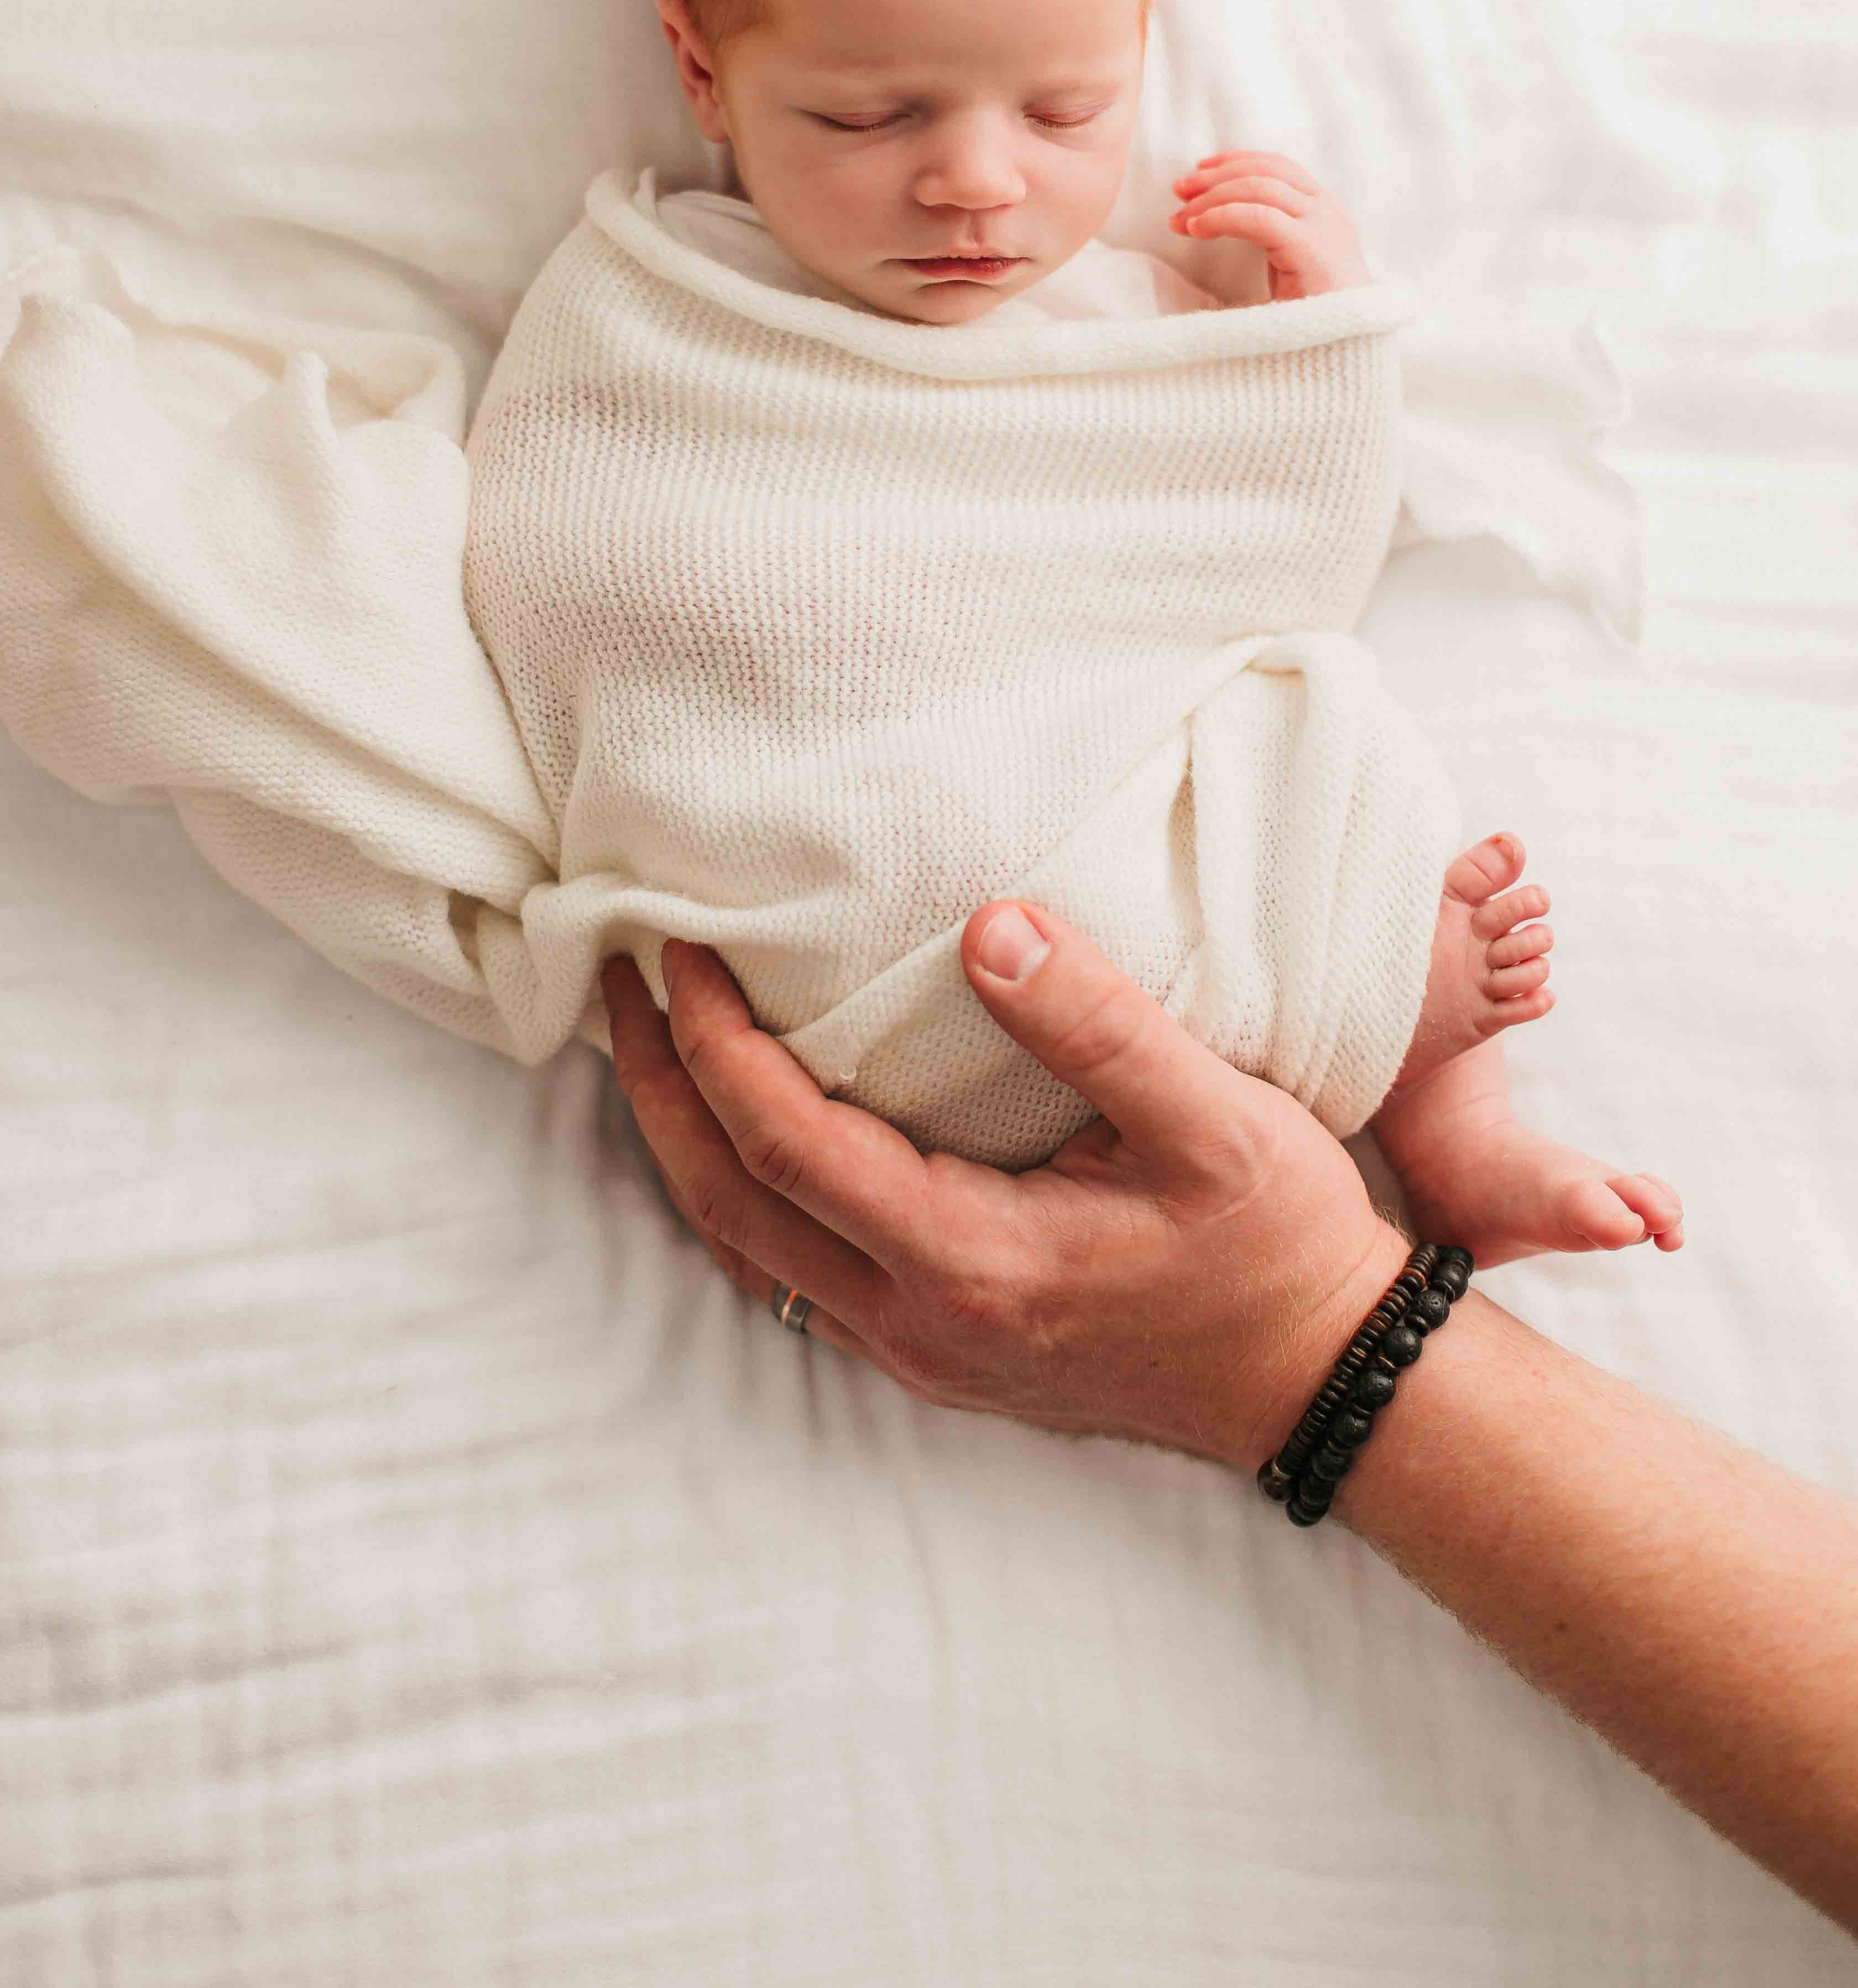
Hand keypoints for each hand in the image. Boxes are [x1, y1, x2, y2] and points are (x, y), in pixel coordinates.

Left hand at [602, 903, 1409, 1474]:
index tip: (676, 946)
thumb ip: (1097, 1024)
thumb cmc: (1276, 1243)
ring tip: (655, 1041)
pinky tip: (744, 1130)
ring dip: (687, 1143)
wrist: (1322, 1376)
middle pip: (728, 1203)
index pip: (785, 1143)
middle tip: (617, 978)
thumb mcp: (1213, 1119)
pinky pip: (791, 1273)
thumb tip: (988, 926)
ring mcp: (922, 1350)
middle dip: (658, 1087)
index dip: (713, 1041)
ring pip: (747, 1249)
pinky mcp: (939, 1351)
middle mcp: (920, 1322)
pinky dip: (741, 1191)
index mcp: (969, 1262)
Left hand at [1168, 151, 1370, 298]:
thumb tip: (1216, 216)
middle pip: (1265, 170)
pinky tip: (1197, 230)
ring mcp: (1322, 225)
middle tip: (1179, 190)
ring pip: (1259, 187)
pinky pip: (1257, 217)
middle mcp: (1327, 211)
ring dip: (1211, 197)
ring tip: (1180, 217)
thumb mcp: (1286, 264)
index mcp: (1323, 210)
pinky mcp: (1310, 247)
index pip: (1278, 166)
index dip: (1235, 162)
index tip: (1199, 172)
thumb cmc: (1312, 317)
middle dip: (1216, 176)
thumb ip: (1266, 234)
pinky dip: (1221, 217)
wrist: (1347, 353)